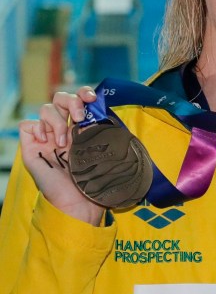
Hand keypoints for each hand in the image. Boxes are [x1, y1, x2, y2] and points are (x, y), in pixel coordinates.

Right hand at [18, 86, 103, 224]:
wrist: (79, 200)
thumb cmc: (94, 180)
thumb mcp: (103, 152)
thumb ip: (103, 133)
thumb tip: (109, 114)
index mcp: (82, 128)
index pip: (79, 99)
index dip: (83, 93)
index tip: (92, 98)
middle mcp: (64, 129)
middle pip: (60, 97)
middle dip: (71, 102)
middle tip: (79, 117)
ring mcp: (47, 136)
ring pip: (45, 108)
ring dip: (56, 122)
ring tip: (64, 142)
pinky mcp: (32, 146)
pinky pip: (28, 125)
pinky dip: (37, 128)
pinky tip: (46, 141)